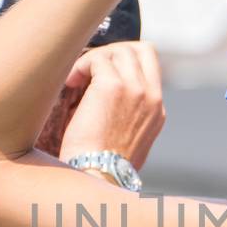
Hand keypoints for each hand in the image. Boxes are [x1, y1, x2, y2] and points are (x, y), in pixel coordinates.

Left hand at [58, 42, 166, 169]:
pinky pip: (96, 59)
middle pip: (138, 49)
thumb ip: (128, 117)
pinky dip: (80, 66)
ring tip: (76, 79)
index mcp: (157, 110)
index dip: (124, 62)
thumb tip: (106, 103)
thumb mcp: (128, 141)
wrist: (97, 177)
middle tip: (89, 70)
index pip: (150, 65)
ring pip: (117, 51)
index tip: (102, 73)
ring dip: (93, 60)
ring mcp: (135, 89)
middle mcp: (151, 96)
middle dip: (111, 53)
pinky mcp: (112, 86)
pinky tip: (70, 82)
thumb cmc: (103, 166)